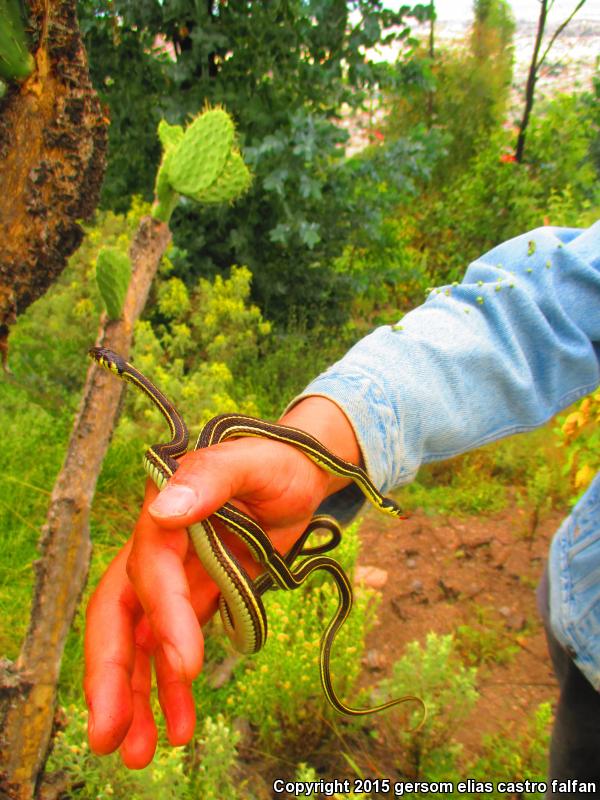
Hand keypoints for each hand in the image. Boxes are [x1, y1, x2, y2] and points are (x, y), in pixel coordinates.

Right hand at [84, 397, 359, 767]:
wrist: (302, 476)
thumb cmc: (280, 461)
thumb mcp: (253, 460)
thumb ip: (212, 477)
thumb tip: (164, 510)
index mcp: (164, 511)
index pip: (149, 569)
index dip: (162, 616)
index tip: (183, 664)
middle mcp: (158, 549)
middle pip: (120, 614)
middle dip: (111, 674)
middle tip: (110, 737)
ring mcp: (176, 578)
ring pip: (141, 641)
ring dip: (138, 696)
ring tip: (139, 753)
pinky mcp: (197, 597)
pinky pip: (174, 647)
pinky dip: (173, 687)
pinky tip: (179, 725)